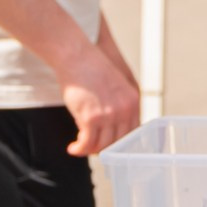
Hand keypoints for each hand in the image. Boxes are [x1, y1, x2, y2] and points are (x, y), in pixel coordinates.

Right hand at [58, 41, 139, 157]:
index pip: (132, 132)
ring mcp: (109, 115)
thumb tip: (110, 127)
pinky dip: (79, 149)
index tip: (110, 147)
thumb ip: (118, 105)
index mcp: (134, 101)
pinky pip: (87, 143)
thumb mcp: (114, 85)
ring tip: (80, 148)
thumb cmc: (91, 68)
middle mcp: (125, 110)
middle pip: (118, 142)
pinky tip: (73, 148)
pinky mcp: (91, 118)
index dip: (120, 143)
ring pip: (102, 145)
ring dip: (90, 150)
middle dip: (104, 149)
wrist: (77, 55)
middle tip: (92, 150)